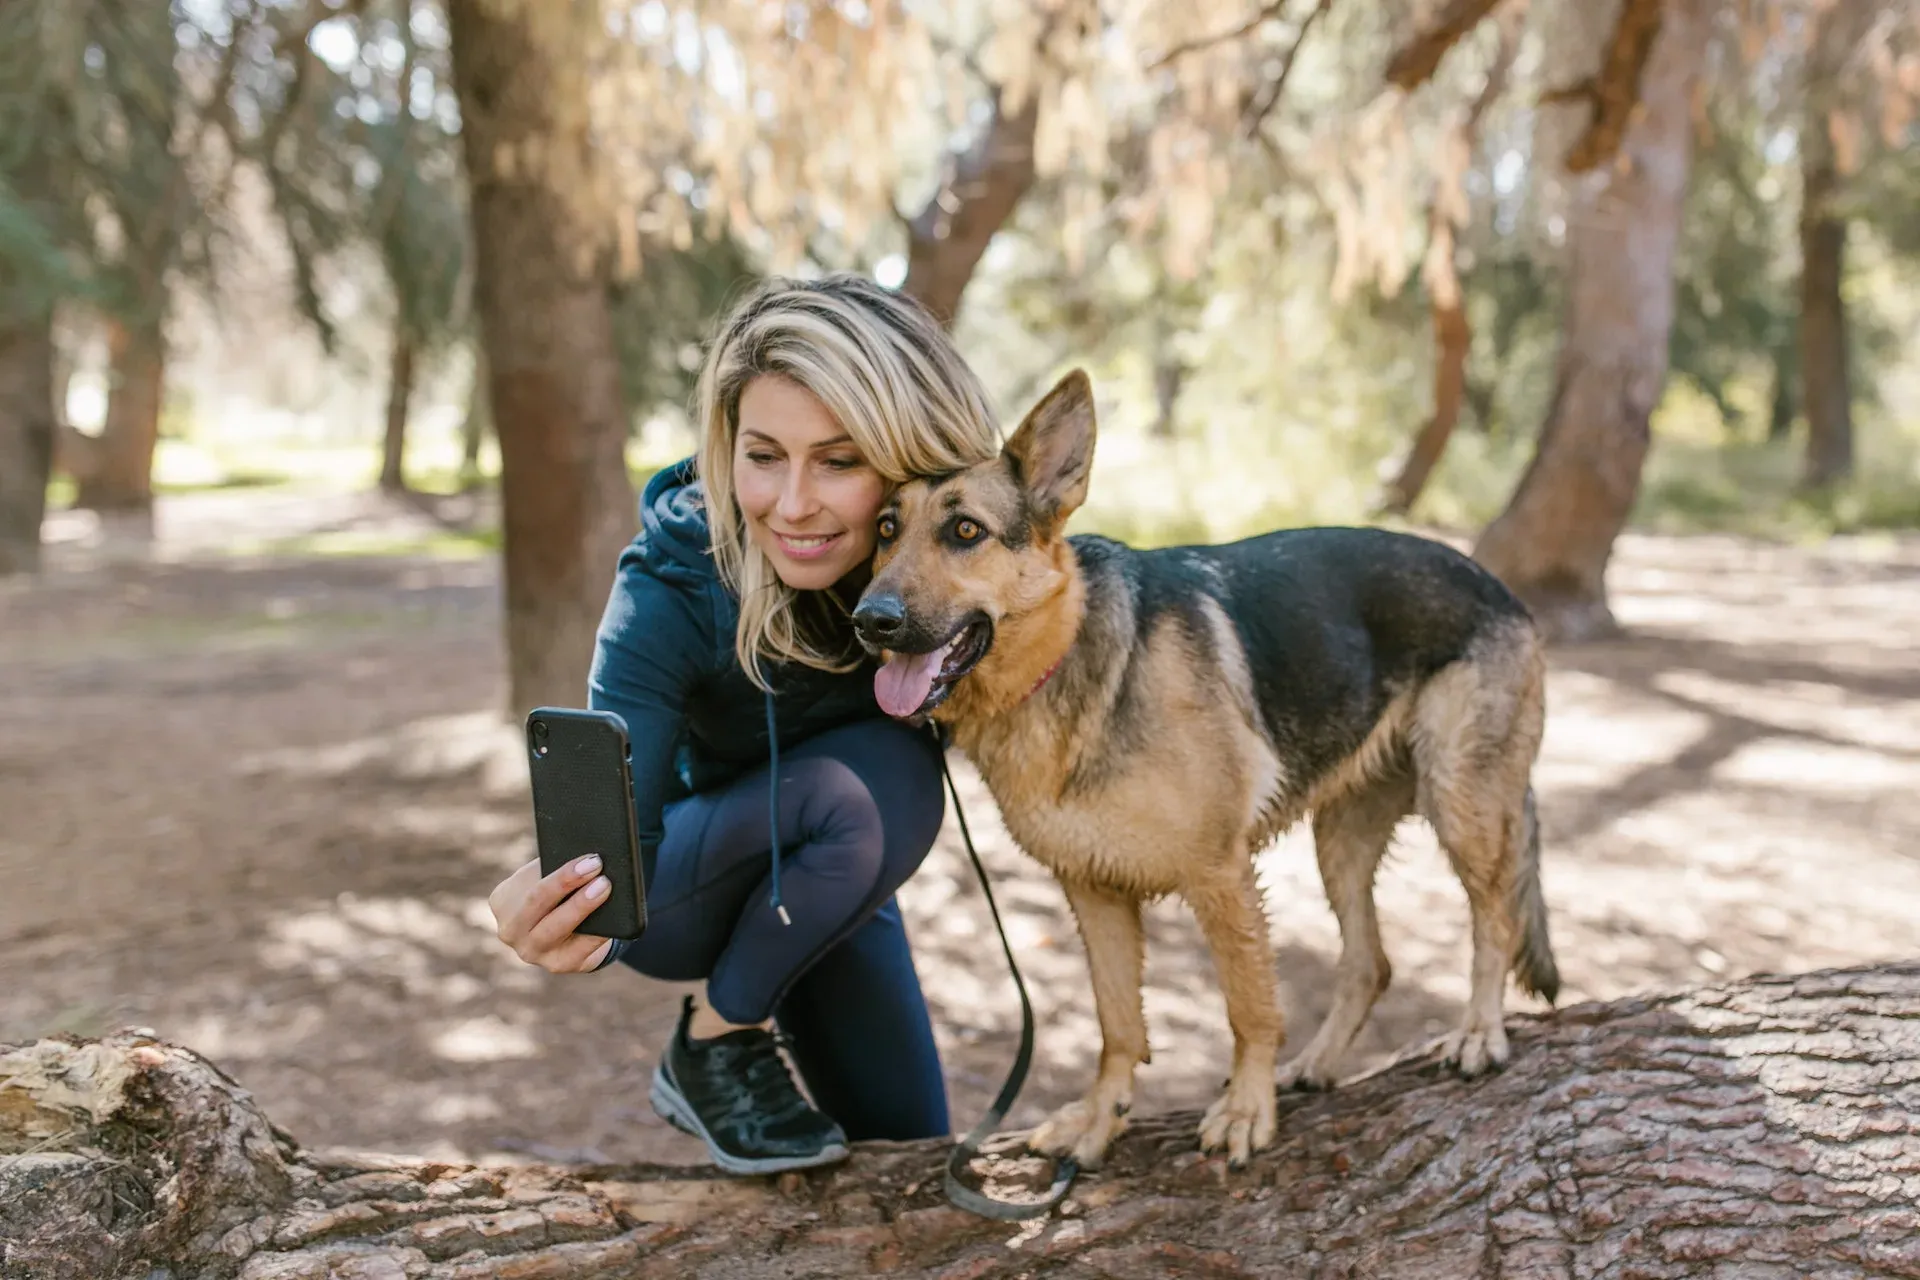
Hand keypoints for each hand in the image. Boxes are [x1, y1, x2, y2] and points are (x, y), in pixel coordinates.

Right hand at [488, 855, 616, 973]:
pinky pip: (578, 949)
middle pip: (537, 901)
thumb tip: (585, 859)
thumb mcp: (546, 878)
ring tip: (603, 887)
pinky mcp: (557, 965)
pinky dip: (596, 934)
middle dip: (567, 882)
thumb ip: (555, 868)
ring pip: (555, 928)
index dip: (559, 870)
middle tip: (596, 866)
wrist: (565, 933)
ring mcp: (531, 951)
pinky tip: (610, 922)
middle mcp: (511, 930)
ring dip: (581, 906)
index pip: (528, 880)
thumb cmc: (556, 896)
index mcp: (503, 901)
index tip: (586, 859)